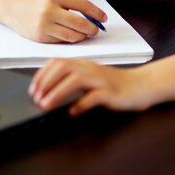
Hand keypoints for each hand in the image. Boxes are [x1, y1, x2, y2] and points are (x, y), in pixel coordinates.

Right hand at [3, 0, 107, 42]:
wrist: (13, 7)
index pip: (83, 5)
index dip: (97, 13)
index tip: (103, 17)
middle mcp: (49, 10)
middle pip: (80, 24)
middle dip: (93, 28)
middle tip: (96, 29)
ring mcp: (44, 25)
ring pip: (73, 36)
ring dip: (83, 36)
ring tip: (85, 33)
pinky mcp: (40, 37)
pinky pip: (62, 41)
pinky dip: (70, 39)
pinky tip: (71, 34)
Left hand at [29, 58, 153, 115]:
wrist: (141, 85)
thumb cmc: (113, 84)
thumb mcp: (89, 77)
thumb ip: (71, 78)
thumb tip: (47, 88)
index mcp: (82, 63)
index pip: (57, 62)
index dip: (42, 75)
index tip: (33, 89)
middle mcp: (90, 68)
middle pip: (63, 68)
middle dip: (46, 83)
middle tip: (36, 98)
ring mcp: (101, 79)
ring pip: (75, 80)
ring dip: (57, 92)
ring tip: (46, 105)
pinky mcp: (111, 92)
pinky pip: (94, 96)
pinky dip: (81, 104)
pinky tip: (72, 112)